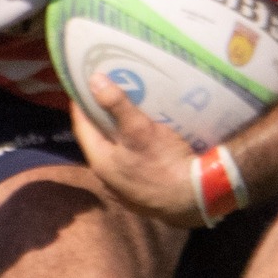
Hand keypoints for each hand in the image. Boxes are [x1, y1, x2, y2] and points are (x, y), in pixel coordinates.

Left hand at [69, 74, 205, 227]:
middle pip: (99, 138)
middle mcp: (108, 176)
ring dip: (120, 131)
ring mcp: (125, 185)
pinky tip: (147, 135)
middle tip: (108, 92)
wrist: (197, 196)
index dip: (81, 104)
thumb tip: (94, 81)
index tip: (84, 84)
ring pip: (117, 150)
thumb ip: (116, 104)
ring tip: (129, 109)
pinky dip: (135, 144)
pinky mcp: (143, 188)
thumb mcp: (140, 129)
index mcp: (100, 161)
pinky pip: (133, 159)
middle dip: (102, 116)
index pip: (81, 126)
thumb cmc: (164, 162)